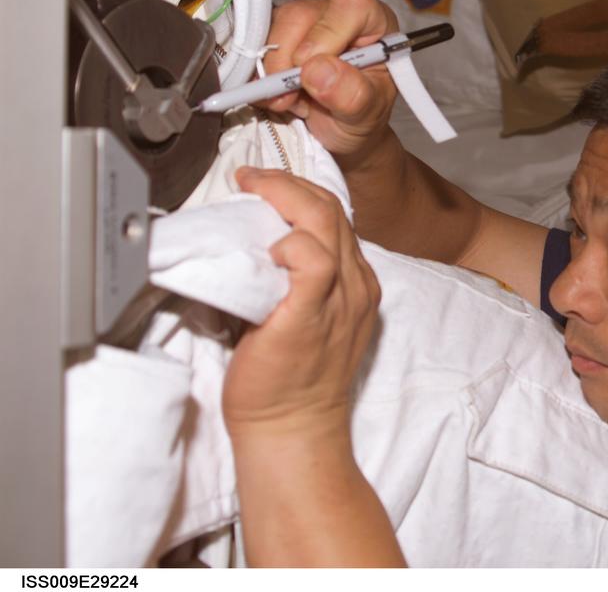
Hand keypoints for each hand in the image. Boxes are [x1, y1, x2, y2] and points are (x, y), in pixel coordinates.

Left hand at [223, 167, 381, 444]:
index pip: (335, 216)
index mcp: (356, 282)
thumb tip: (253, 244)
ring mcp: (340, 299)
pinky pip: (312, 259)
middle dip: (286, 183)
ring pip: (324, 222)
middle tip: (250, 179)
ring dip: (283, 198)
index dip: (297, 191)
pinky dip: (290, 243)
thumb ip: (292, 280)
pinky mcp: (312, 313)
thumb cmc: (286, 381)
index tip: (262, 184)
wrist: (292, 429)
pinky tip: (268, 249)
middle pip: (330, 209)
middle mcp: (356, 285)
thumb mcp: (301, 316)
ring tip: (251, 193)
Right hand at [263, 0, 399, 167]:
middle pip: (301, 15)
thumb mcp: (367, 114)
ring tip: (292, 100)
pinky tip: (279, 93)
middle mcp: (338, 13)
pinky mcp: (279, 32)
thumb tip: (316, 70)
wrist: (343, 130)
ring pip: (273, 26)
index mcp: (375, 23)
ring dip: (272, 71)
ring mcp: (306, 19)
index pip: (352, 4)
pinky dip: (259, 73)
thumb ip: (351, 94)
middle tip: (293, 98)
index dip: (327, 34)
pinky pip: (255, 42)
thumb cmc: (363, 115)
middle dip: (289, 62)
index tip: (314, 70)